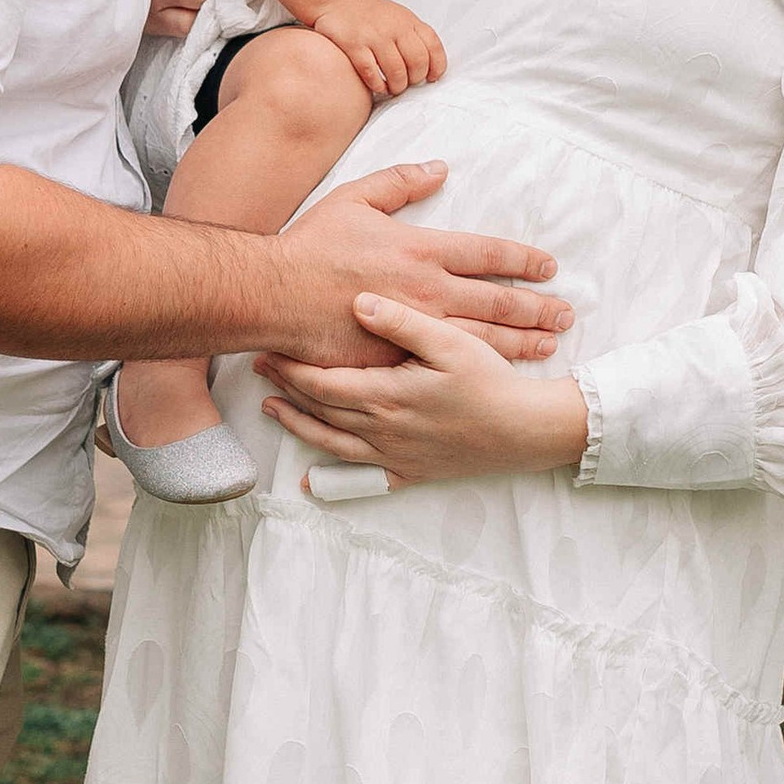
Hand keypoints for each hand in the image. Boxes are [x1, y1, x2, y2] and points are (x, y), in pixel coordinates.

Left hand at [258, 297, 591, 483]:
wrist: (523, 432)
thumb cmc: (490, 382)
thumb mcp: (451, 342)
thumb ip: (403, 323)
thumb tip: (359, 302)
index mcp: (386, 396)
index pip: (322, 382)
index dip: (291, 367)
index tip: (268, 349)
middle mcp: (381, 430)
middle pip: (319, 410)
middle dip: (286, 388)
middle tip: (260, 369)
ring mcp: (392, 455)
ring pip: (330, 443)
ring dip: (298, 425)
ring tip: (273, 408)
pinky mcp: (408, 471)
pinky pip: (360, 478)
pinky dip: (331, 478)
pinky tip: (313, 480)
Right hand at [275, 165, 568, 366]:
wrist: (272, 295)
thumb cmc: (310, 246)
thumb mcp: (355, 198)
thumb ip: (400, 181)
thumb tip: (440, 168)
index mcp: (421, 250)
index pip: (488, 254)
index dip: (524, 260)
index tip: (548, 267)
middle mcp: (427, 291)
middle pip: (497, 302)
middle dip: (537, 307)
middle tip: (566, 312)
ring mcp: (414, 330)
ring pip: (482, 339)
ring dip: (521, 341)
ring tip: (549, 344)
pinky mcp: (395, 361)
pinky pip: (445, 367)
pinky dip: (478, 370)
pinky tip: (498, 375)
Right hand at [310, 0, 445, 98]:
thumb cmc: (369, 13)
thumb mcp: (397, 16)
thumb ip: (413, 34)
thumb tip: (430, 64)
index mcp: (408, 20)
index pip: (433, 46)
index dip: (437, 66)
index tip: (431, 78)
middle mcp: (394, 27)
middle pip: (417, 62)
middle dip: (414, 80)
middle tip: (406, 84)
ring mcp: (374, 36)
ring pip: (396, 71)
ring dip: (396, 86)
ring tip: (392, 88)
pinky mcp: (354, 45)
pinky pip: (371, 73)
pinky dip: (377, 85)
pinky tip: (377, 86)